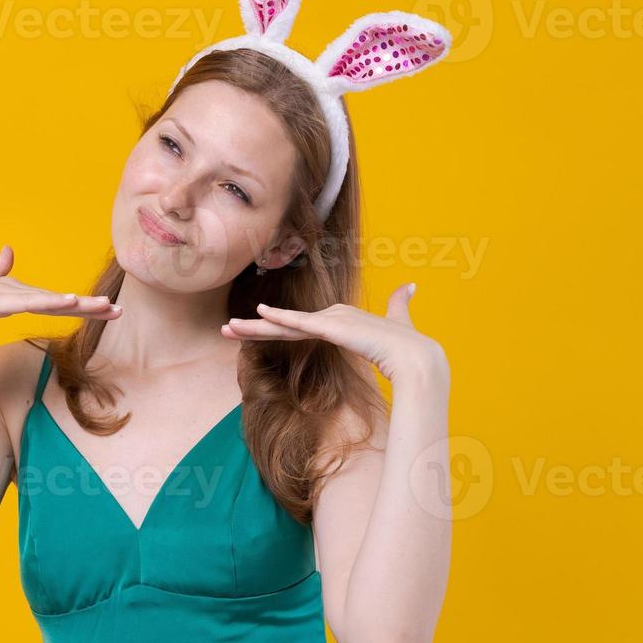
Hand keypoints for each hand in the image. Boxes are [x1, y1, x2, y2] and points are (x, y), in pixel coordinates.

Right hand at [0, 244, 121, 345]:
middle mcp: (12, 291)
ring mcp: (4, 295)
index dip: (81, 307)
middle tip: (119, 310)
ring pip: (49, 301)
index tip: (108, 312)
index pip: (53, 303)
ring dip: (78, 304)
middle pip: (58, 300)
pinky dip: (49, 301)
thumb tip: (9, 249)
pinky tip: (69, 301)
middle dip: (89, 306)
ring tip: (105, 308)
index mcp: (12, 294)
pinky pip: (27, 303)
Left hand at [221, 282, 446, 382]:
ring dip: (253, 328)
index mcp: (340, 320)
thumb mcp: (398, 323)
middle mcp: (332, 316)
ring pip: (283, 326)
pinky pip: (299, 323)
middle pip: (283, 325)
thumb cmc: (407, 346)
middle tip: (225, 329)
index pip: (297, 327)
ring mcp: (331, 320)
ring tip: (226, 328)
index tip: (248, 331)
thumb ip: (399, 305)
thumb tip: (411, 286)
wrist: (416, 357)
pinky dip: (278, 318)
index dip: (272, 329)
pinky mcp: (332, 327)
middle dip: (252, 328)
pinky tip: (258, 315)